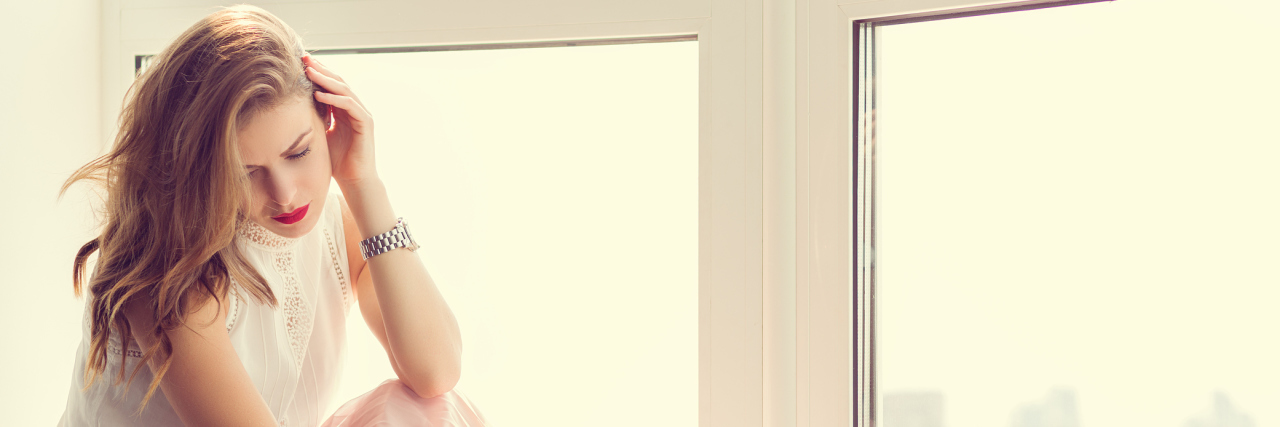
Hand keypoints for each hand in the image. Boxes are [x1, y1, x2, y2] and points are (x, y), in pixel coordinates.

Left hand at [304, 55, 376, 186]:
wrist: (354, 180)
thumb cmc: (336, 161)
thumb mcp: (320, 135)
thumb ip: (313, 119)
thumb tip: (291, 108)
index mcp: (343, 109)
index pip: (330, 84)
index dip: (316, 72)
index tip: (298, 62)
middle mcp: (354, 108)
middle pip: (338, 81)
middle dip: (320, 69)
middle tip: (303, 58)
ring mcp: (362, 114)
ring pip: (344, 89)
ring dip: (325, 79)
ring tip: (308, 71)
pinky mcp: (365, 123)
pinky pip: (349, 105)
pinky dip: (334, 99)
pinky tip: (319, 95)